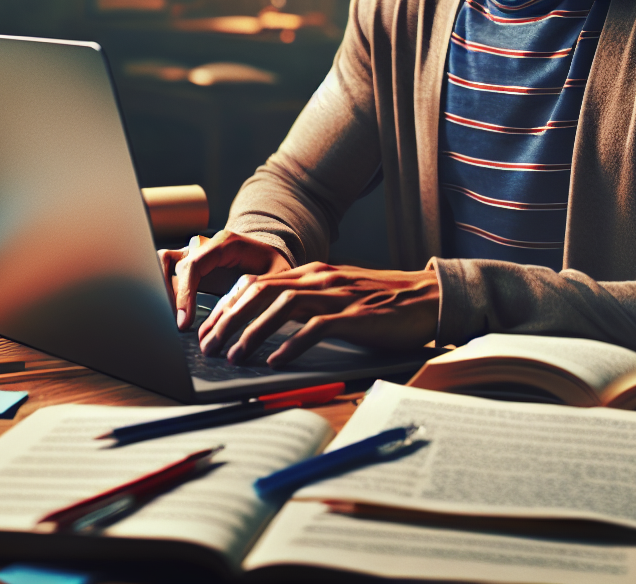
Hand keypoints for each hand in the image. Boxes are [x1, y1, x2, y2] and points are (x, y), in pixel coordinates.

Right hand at [158, 229, 291, 329]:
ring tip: (170, 318)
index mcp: (225, 243)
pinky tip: (172, 313)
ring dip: (161, 289)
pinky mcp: (188, 264)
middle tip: (175, 323)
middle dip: (169, 295)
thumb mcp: (275, 277)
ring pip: (163, 262)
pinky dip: (162, 288)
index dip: (185, 294)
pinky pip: (165, 269)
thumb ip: (259, 289)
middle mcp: (205, 244)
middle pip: (172, 263)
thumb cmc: (273, 267)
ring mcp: (194, 252)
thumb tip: (237, 311)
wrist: (270, 258)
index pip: (194, 265)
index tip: (184, 321)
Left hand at [196, 261, 439, 366]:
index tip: (207, 328)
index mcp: (313, 273)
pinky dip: (292, 344)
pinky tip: (276, 361)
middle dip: (228, 319)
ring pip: (282, 308)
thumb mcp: (338, 294)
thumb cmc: (382, 303)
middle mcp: (320, 278)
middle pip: (261, 292)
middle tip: (208, 345)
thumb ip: (308, 303)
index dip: (227, 305)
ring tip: (233, 357)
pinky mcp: (356, 315)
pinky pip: (316, 327)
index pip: (257, 283)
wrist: (428, 297)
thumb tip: (270, 326)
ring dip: (252, 333)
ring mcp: (338, 295)